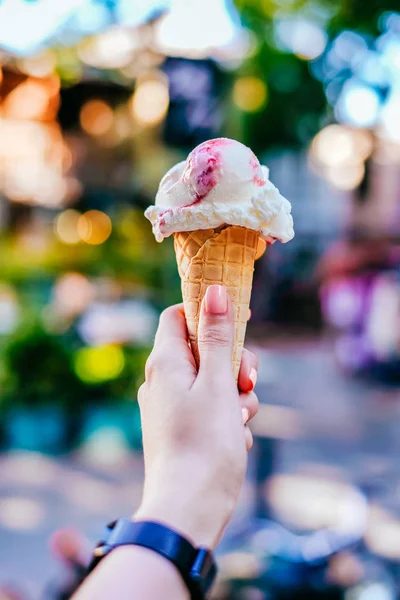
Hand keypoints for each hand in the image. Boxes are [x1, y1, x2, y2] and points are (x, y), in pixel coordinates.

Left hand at [134, 285, 258, 548]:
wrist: (188, 509)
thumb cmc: (204, 444)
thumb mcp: (217, 383)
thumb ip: (217, 337)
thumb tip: (214, 290)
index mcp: (165, 362)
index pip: (178, 315)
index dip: (207, 311)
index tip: (239, 320)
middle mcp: (162, 381)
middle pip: (202, 350)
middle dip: (232, 363)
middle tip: (247, 383)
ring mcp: (170, 407)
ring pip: (213, 382)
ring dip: (235, 396)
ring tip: (240, 421)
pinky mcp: (182, 430)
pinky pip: (211, 410)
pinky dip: (228, 419)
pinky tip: (235, 440)